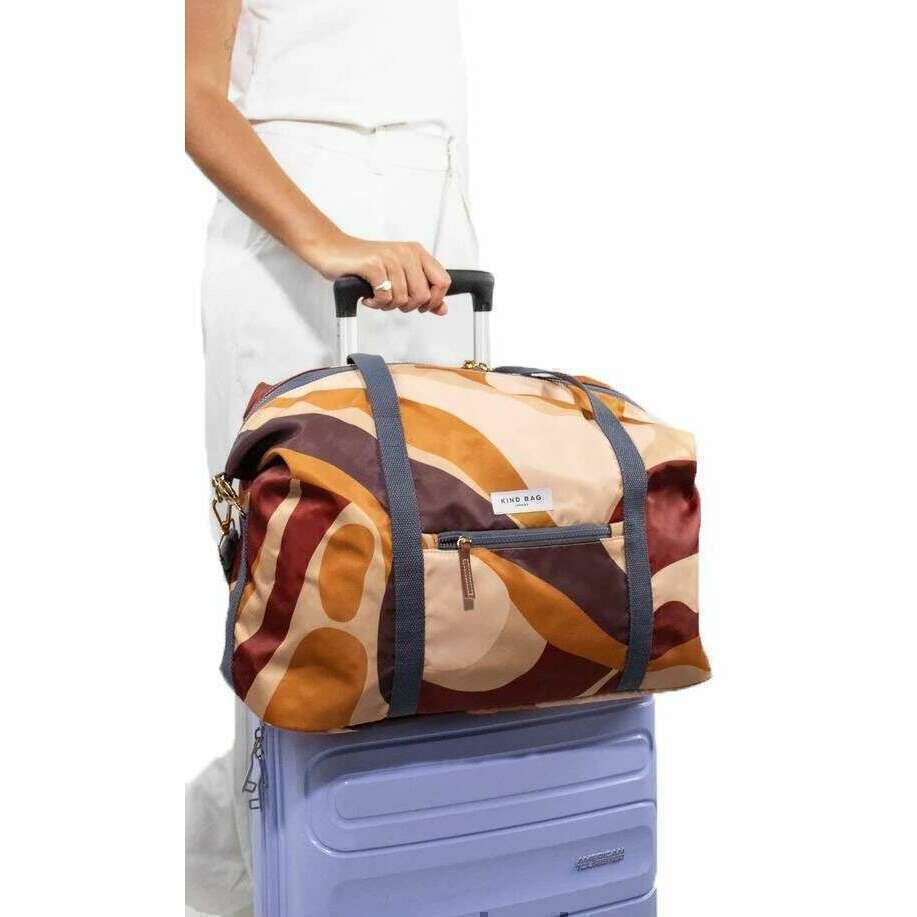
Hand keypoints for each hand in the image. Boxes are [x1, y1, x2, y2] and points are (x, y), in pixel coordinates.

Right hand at [302, 230, 450, 314]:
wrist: (333, 249)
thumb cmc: (364, 262)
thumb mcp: (398, 274)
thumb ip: (422, 290)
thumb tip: (441, 309)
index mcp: (416, 252)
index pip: (443, 281)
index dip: (434, 300)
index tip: (421, 306)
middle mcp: (406, 253)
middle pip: (423, 295)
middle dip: (408, 306)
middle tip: (393, 301)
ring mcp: (390, 258)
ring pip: (403, 299)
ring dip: (388, 305)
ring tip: (379, 297)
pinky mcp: (373, 265)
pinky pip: (385, 298)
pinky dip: (376, 303)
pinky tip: (370, 296)